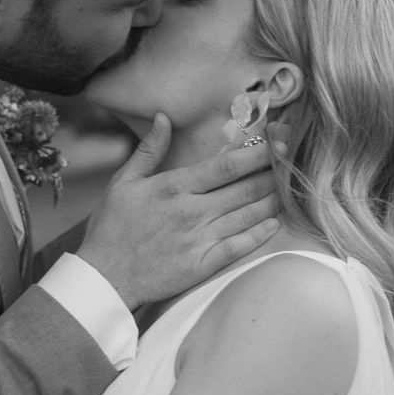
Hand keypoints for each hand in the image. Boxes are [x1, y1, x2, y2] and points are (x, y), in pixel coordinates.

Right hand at [77, 114, 282, 309]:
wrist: (104, 277)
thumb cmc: (112, 228)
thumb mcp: (123, 182)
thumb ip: (148, 150)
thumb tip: (163, 117)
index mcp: (173, 187)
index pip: (226, 166)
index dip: (257, 154)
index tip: (276, 144)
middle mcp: (191, 212)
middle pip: (245, 188)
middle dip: (272, 173)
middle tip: (290, 163)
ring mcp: (199, 240)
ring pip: (248, 216)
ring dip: (271, 201)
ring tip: (285, 190)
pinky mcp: (202, 265)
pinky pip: (241, 246)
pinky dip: (261, 233)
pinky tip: (274, 223)